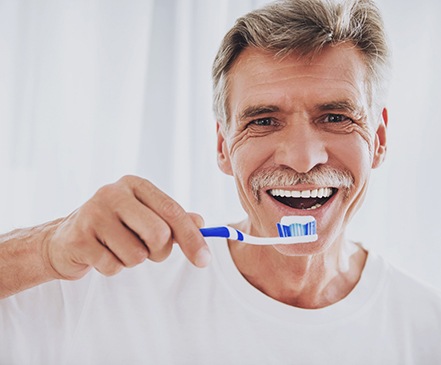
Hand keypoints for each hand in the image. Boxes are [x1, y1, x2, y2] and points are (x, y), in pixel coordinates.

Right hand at [42, 175, 210, 280]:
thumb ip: (173, 219)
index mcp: (135, 185)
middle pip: (159, 234)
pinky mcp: (78, 237)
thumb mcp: (145, 217)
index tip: (205, 260)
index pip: (172, 211)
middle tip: (147, 251)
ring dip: (133, 260)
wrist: (65, 240)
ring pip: (137, 255)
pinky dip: (113, 268)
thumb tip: (201, 223)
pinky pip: (114, 266)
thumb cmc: (115, 227)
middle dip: (159, 252)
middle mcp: (113, 193)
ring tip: (117, 248)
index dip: (192, 238)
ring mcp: (93, 213)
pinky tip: (100, 254)